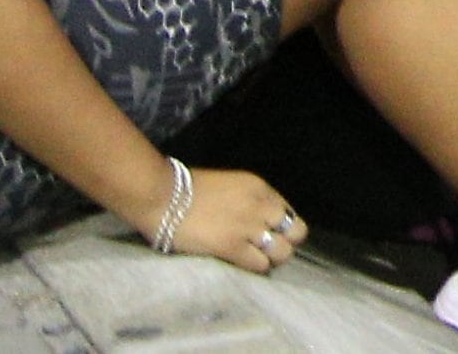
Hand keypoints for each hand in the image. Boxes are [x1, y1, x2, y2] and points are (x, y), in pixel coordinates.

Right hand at [171, 168, 307, 275]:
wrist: (161, 195)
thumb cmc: (185, 190)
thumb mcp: (228, 186)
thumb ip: (247, 201)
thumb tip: (256, 221)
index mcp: (259, 187)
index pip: (289, 212)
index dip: (282, 228)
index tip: (270, 237)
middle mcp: (260, 205)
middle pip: (296, 232)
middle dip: (286, 244)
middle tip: (268, 253)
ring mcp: (248, 226)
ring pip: (283, 252)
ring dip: (272, 260)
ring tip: (256, 263)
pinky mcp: (231, 246)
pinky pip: (260, 265)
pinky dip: (256, 270)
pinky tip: (243, 267)